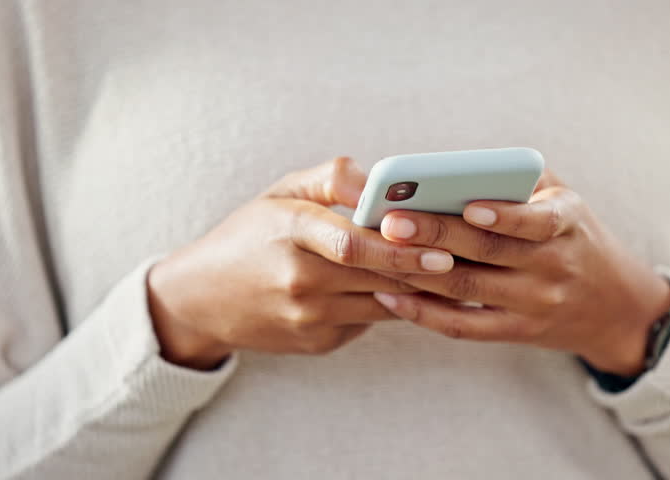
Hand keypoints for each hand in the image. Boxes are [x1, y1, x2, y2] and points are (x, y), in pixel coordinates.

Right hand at [147, 157, 454, 369]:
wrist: (201, 300)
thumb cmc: (249, 237)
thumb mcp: (280, 194)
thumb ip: (332, 180)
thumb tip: (381, 182)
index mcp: (288, 233)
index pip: (352, 242)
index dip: (400, 247)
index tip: (441, 245)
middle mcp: (298, 280)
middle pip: (376, 276)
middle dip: (426, 269)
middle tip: (467, 259)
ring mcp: (307, 317)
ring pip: (381, 304)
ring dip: (419, 290)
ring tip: (454, 272)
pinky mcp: (317, 342)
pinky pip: (368, 321)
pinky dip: (392, 304)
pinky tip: (414, 291)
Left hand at [371, 170, 669, 375]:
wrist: (614, 306)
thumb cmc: (573, 236)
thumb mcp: (564, 199)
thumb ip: (519, 180)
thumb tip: (449, 167)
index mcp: (568, 224)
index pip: (538, 221)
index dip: (503, 215)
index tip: (466, 204)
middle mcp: (554, 266)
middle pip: (487, 252)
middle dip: (435, 235)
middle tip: (391, 222)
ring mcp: (535, 305)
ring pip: (467, 289)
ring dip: (417, 272)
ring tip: (379, 252)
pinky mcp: (516, 332)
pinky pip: (463, 327)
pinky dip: (424, 313)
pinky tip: (390, 295)